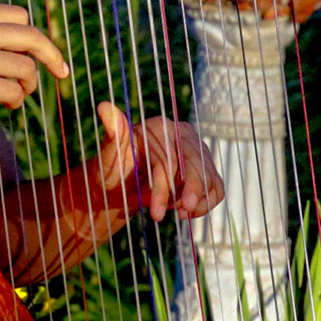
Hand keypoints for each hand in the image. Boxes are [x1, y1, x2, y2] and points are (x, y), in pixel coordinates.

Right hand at [0, 0, 69, 120]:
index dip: (33, 37)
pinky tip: (10, 104)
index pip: (20, 17)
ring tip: (21, 92)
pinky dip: (17, 100)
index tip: (40, 52)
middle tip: (60, 72)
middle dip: (51, 57)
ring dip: (30, 85)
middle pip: (33, 39)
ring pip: (25, 69)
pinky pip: (12, 92)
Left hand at [68, 102, 222, 223]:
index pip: (170, 158)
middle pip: (197, 166)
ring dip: (196, 201)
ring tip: (176, 213)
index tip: (156, 213)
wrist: (121, 184)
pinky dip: (204, 204)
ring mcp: (197, 152)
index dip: (164, 187)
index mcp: (161, 127)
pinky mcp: (205, 169)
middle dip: (190, 193)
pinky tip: (184, 212)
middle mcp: (183, 135)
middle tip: (180, 215)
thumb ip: (113, 132)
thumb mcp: (111, 154)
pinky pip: (216, 189)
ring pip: (210, 179)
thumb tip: (103, 106)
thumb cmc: (114, 168)